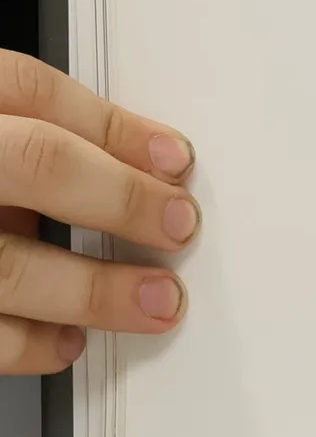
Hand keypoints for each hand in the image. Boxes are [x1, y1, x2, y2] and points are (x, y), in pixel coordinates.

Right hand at [0, 51, 197, 373]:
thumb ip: (15, 132)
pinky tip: (63, 341)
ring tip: (149, 302)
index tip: (174, 160)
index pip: (27, 93)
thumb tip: (130, 160)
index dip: (115, 127)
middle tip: (176, 225)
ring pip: (2, 266)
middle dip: (117, 198)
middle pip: (29, 162)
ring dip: (89, 288)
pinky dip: (24, 344)